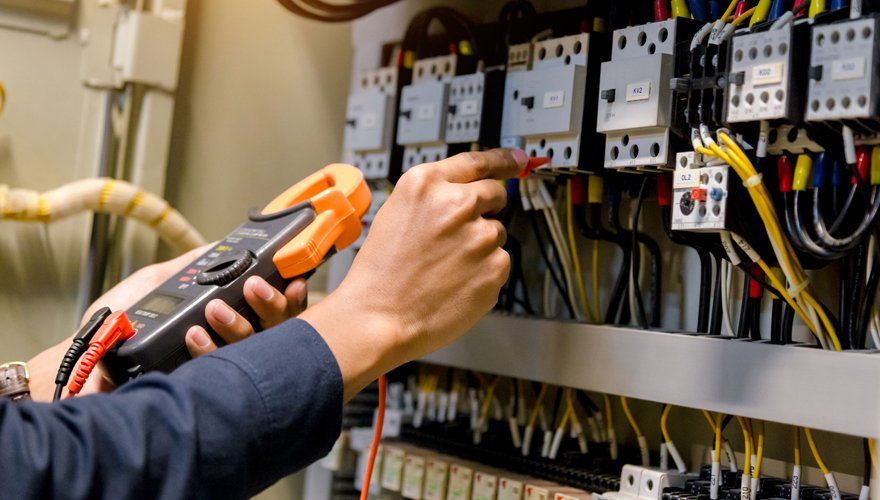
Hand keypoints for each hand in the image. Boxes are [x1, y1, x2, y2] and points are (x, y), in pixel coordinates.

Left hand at [27, 246, 307, 400]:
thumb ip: (191, 263)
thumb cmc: (116, 321)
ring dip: (238, 324)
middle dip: (271, 305)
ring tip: (214, 307)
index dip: (288, 296)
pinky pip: (218, 371)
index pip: (273, 309)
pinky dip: (209, 348)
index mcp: (227, 315)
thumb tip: (221, 243)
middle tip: (255, 286)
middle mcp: (228, 342)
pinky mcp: (196, 385)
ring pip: (252, 350)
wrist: (84, 356)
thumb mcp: (156, 280)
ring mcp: (216, 367)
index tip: (292, 280)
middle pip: (274, 329)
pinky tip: (193, 333)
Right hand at [301, 149, 526, 399]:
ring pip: (496, 232)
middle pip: (495, 194)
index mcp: (426, 184)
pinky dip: (484, 272)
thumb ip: (434, 197)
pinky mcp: (496, 266)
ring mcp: (480, 235)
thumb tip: (471, 193)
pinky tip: (456, 283)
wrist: (379, 317)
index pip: (477, 161)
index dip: (503, 159)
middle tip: (461, 235)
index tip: (518, 159)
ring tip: (446, 268)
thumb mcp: (396, 214)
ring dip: (480, 246)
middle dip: (485, 209)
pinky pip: (499, 262)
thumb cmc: (381, 272)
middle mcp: (457, 203)